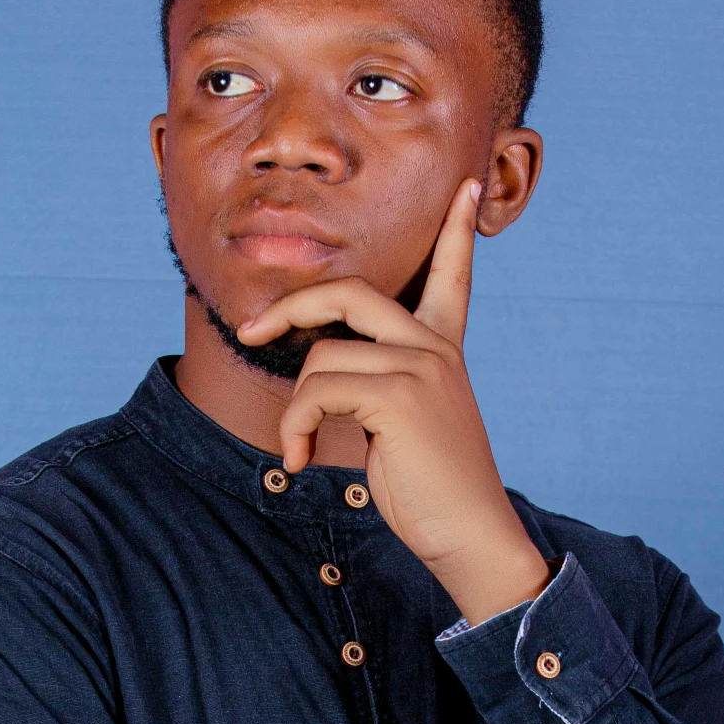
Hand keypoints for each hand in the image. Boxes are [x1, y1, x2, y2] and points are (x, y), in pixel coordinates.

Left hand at [239, 178, 550, 625]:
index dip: (455, 230)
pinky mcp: (400, 396)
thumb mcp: (402, 426)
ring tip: (301, 451)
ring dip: (294, 409)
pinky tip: (302, 459)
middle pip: (349, 292)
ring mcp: (420, 366)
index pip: (452, 276)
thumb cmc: (433, 494)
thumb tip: (315, 368)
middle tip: (252, 334)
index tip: (467, 186)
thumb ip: (373, 384)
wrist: (471, 537)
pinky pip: (316, 390)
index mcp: (442, 351)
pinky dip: (294, 427)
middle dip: (291, 307)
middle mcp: (435, 348)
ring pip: (320, 356)